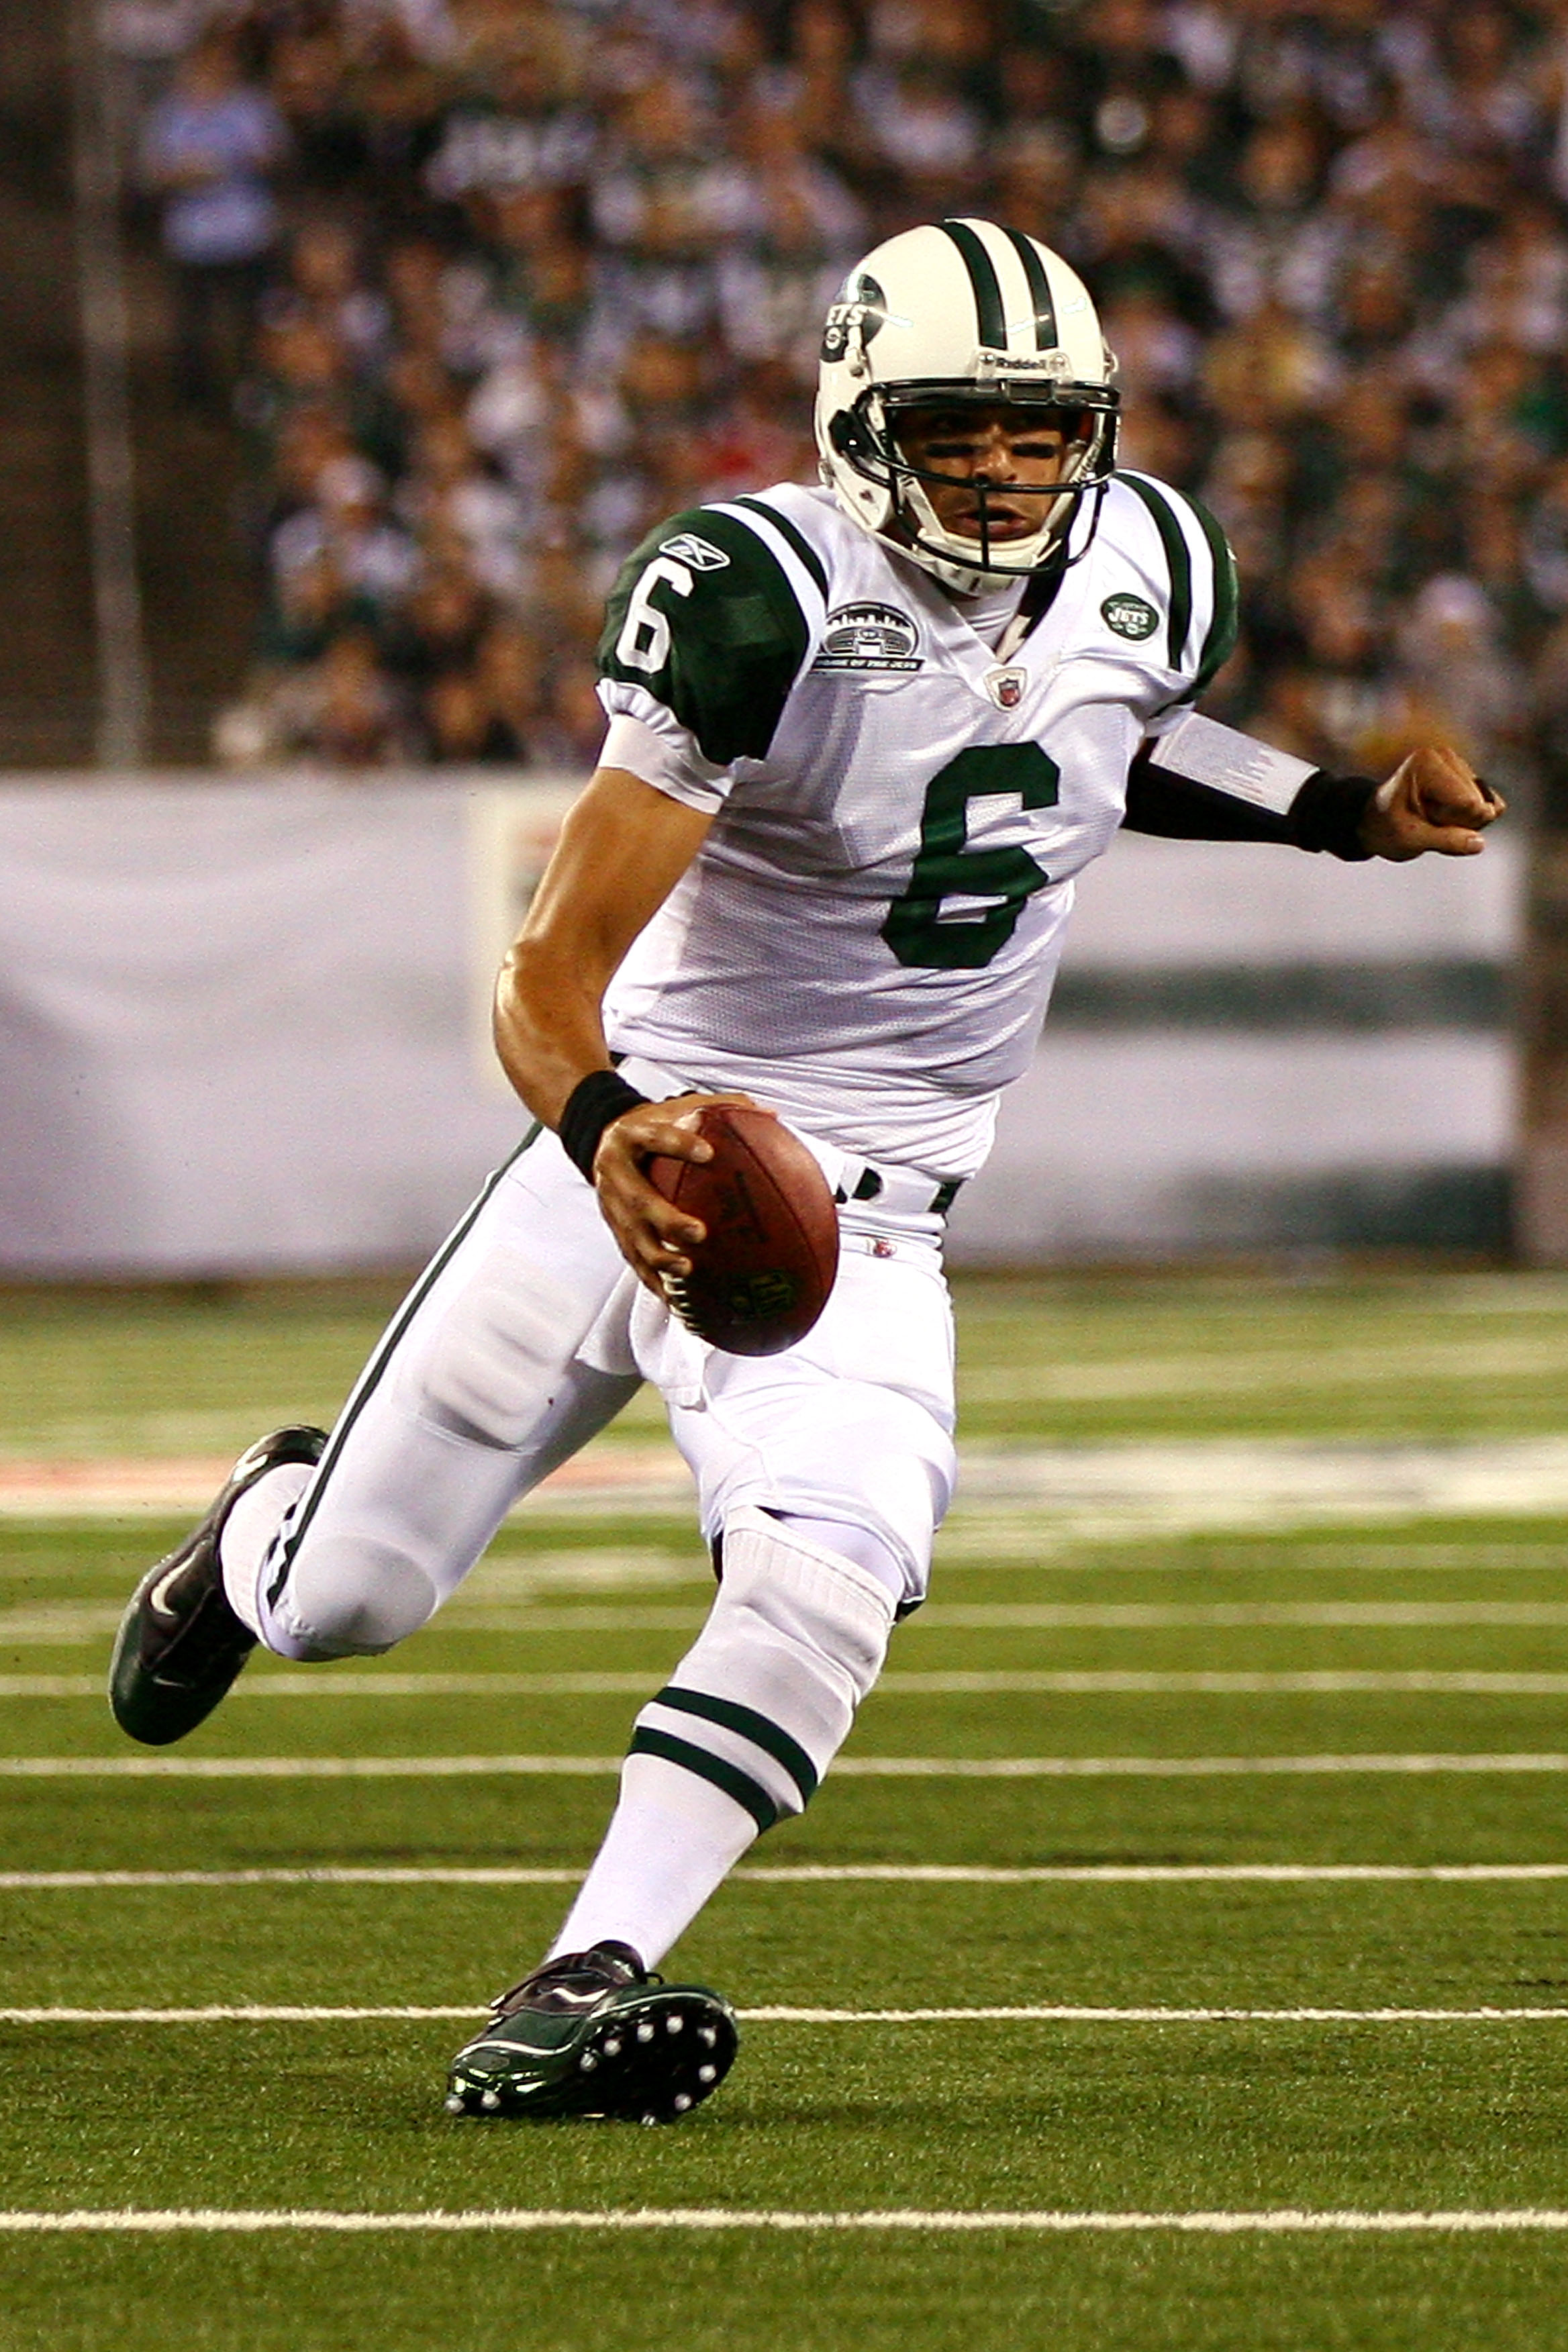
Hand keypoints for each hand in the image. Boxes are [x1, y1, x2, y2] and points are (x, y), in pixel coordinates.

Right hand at [591, 1091, 771, 1296]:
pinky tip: (677, 1302)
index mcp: (633, 1136)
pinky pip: (634, 1261)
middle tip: (699, 1232)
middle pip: (638, 1200)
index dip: (678, 1145)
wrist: (605, 1141)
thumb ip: (723, 1108)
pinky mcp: (617, 1231)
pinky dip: (656, 1283)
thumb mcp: (680, 1107)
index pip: (654, 1137)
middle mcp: (616, 1173)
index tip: (709, 1153)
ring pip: (632, 1237)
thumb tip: (772, 1116)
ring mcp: (612, 1206)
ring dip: (660, 1258)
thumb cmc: (655, 1126)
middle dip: (667, 1219)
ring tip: (687, 1271)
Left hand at [1358, 744, 1503, 860]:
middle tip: (1425, 821)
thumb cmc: (1386, 828)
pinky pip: (1491, 806)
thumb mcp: (1410, 840)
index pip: (1468, 803)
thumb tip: (1479, 843)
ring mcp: (1459, 765)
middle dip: (1457, 822)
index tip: (1420, 819)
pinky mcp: (1470, 777)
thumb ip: (1446, 841)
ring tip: (1431, 818)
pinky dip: (1470, 818)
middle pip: (1479, 804)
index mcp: (1426, 763)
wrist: (1377, 821)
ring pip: (1489, 806)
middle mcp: (1445, 756)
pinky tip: (1445, 816)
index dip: (1451, 823)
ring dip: (1462, 822)